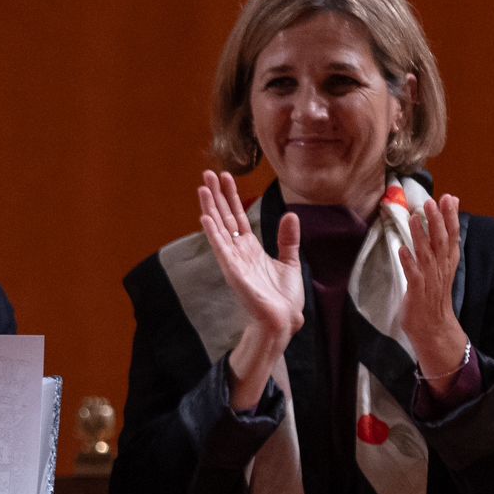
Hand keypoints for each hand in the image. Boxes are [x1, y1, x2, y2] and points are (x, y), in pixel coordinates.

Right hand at [198, 171, 302, 407]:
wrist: (284, 320)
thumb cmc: (284, 297)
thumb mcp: (290, 261)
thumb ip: (288, 239)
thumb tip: (290, 214)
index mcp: (250, 248)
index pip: (237, 216)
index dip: (231, 196)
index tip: (225, 177)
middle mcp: (238, 251)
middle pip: (224, 217)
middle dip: (216, 195)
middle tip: (207, 173)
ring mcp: (233, 261)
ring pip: (219, 228)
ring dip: (210, 208)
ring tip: (202, 187)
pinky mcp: (233, 272)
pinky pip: (221, 248)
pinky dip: (213, 233)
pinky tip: (206, 217)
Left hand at [397, 193, 468, 377]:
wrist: (434, 327)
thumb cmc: (433, 295)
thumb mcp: (440, 268)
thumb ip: (440, 246)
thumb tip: (440, 224)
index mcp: (447, 262)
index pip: (452, 235)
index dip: (451, 216)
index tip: (449, 197)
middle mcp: (441, 268)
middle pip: (441, 241)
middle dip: (437, 220)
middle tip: (431, 201)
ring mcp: (430, 280)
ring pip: (426, 254)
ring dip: (420, 235)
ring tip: (413, 217)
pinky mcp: (417, 292)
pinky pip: (413, 274)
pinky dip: (408, 261)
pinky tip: (402, 249)